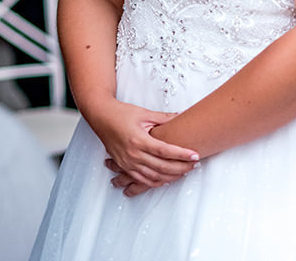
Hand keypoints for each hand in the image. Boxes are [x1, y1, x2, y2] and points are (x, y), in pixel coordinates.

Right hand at [83, 98, 197, 195]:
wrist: (100, 115)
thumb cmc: (120, 112)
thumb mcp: (143, 113)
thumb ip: (164, 118)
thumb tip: (182, 116)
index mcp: (138, 139)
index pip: (165, 151)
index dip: (182, 154)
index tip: (195, 155)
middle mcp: (132, 153)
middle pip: (162, 167)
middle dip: (181, 167)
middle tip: (193, 164)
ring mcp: (127, 162)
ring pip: (154, 176)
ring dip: (171, 177)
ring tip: (184, 172)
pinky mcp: (124, 166)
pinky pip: (142, 180)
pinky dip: (156, 182)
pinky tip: (166, 179)